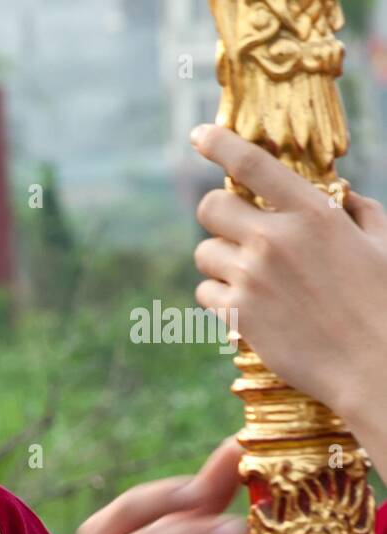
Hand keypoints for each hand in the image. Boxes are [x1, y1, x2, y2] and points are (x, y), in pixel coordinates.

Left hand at [191, 124, 386, 430]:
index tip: (199, 135)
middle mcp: (275, 240)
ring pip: (204, 254)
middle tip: (237, 229)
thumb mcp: (383, 244)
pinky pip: (205, 292)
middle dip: (218, 215)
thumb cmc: (385, 301)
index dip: (220, 144)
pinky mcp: (237, 314)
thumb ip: (357, 212)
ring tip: (252, 276)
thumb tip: (340, 193)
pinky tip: (247, 304)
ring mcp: (252, 278)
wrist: (374, 364)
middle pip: (209, 208)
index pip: (253, 164)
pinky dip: (219, 295)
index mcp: (314, 214)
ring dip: (221, 261)